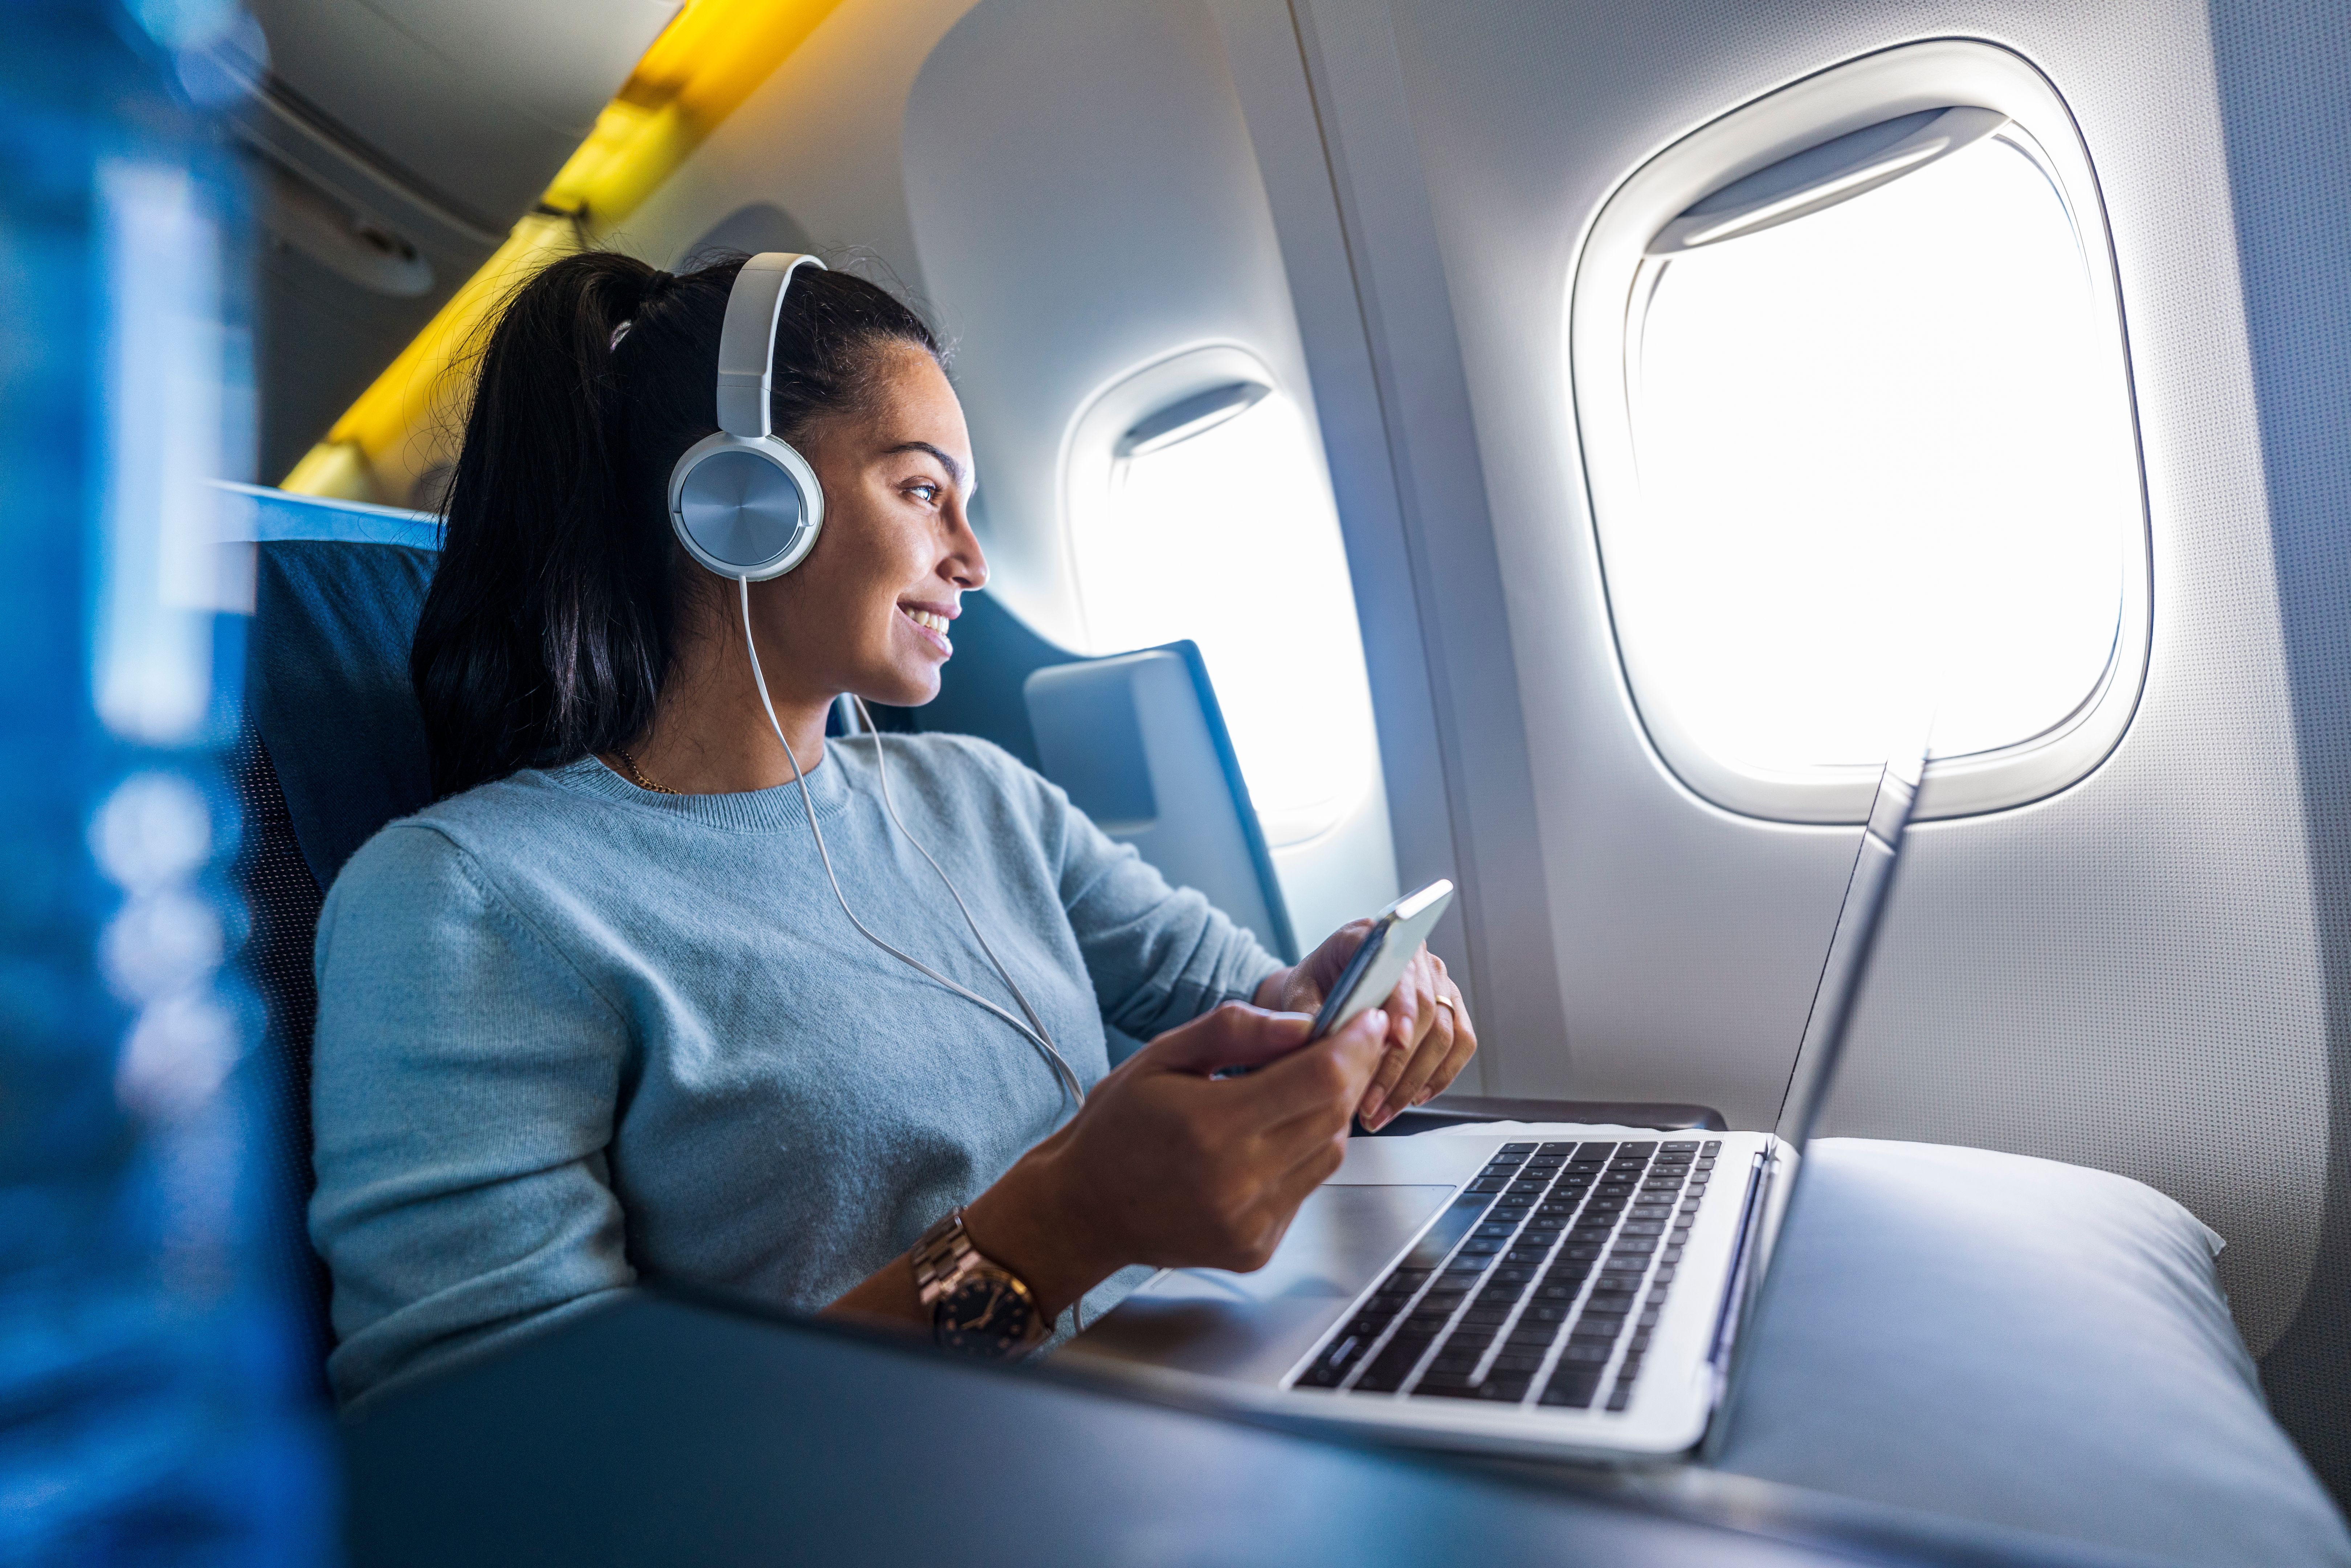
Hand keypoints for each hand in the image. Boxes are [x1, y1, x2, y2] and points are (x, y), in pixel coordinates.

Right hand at [965, 1000, 1392, 1313]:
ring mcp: (1249, 1223)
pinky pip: (1306, 1189)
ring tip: (1286, 1097)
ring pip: (1330, 1153)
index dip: (1355, 1044)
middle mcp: (1236, 1182)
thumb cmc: (1116, 1128)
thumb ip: (1235, 1030)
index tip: (1368, 1018)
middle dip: (1349, 1072)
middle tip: (1342, 1044)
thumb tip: (1304, 1023)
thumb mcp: (1161, 1056)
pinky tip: (1263, 1145)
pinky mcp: (1256, 1248)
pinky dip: (1301, 1157)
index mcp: (1210, 1127)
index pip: (1319, 1080)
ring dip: (1325, 1115)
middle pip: (1334, 1115)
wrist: (1083, 1210)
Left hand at [1256, 924, 1478, 1131]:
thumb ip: (1305, 1014)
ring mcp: (1435, 980)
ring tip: (1382, 1110)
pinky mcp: (1449, 1005)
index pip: (1398, 969)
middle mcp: (1412, 954)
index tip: (1395, 1040)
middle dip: (1399, 1064)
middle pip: (1424, 1008)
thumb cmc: (1309, 990)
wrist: (1319, 992)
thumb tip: (1317, 1039)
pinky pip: (1462, 1042)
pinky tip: (1413, 1097)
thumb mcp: (1295, 996)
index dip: (1401, 1006)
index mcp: (1373, 936)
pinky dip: (1440, 1075)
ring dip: (1414, 1079)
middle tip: (1370, 1101)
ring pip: (1444, 1032)